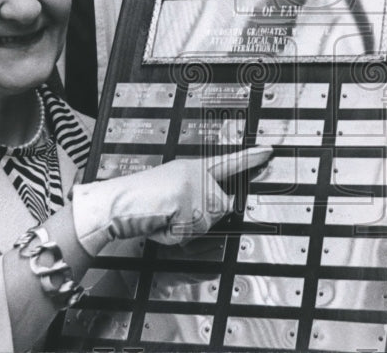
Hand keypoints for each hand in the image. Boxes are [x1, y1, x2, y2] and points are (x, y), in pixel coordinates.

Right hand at [71, 146, 272, 252]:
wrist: (117, 204)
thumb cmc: (141, 203)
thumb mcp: (173, 192)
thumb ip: (197, 195)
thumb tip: (220, 206)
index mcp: (193, 168)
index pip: (228, 162)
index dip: (251, 158)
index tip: (269, 152)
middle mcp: (197, 173)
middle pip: (220, 207)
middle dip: (201, 221)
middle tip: (172, 214)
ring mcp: (194, 186)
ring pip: (207, 222)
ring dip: (186, 229)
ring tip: (163, 218)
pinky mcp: (189, 200)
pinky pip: (193, 230)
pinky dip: (177, 234)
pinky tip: (161, 222)